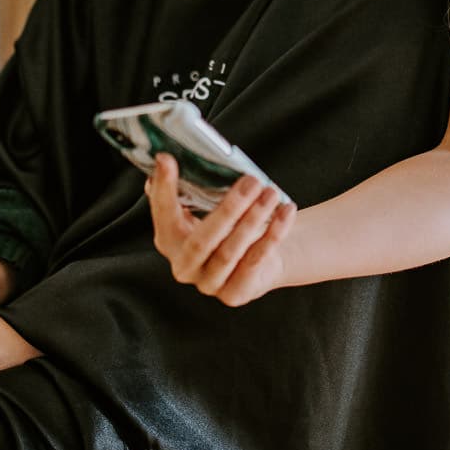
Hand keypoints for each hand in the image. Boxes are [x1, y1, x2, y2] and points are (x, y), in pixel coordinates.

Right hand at [146, 153, 296, 306]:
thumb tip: (174, 156)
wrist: (259, 259)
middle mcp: (183, 266)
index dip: (163, 188)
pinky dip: (273, 234)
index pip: (163, 213)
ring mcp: (207, 284)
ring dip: (254, 219)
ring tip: (271, 193)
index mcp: (168, 239)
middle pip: (202, 240)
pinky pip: (255, 261)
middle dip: (229, 209)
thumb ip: (192, 186)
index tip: (167, 160)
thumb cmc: (229, 224)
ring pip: (231, 252)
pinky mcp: (234, 293)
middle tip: (251, 181)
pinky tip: (286, 211)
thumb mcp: (209, 206)